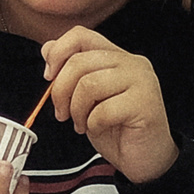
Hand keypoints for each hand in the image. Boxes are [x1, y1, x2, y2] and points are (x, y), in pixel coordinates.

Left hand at [41, 26, 177, 182]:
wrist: (145, 158)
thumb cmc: (118, 128)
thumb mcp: (86, 97)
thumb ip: (71, 70)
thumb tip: (48, 48)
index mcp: (117, 57)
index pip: (81, 35)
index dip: (57, 53)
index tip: (49, 77)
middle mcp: (132, 63)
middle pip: (79, 62)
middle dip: (61, 91)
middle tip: (63, 113)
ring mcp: (142, 82)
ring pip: (89, 84)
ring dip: (77, 110)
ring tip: (82, 123)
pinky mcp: (145, 104)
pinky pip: (103, 110)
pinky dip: (93, 124)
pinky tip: (98, 129)